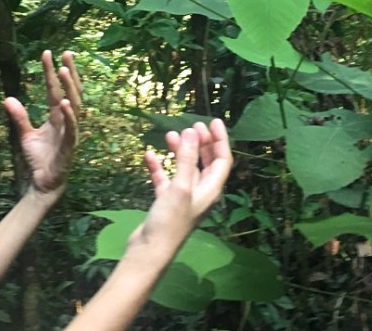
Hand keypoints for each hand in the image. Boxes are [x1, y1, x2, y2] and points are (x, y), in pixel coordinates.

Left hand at [4, 50, 81, 199]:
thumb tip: (7, 98)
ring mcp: (70, 131)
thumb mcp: (25, 135)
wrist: (43, 183)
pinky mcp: (69, 145)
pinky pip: (71, 128)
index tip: (47, 53)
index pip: (54, 89)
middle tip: (66, 53)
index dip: (50, 72)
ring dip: (69, 88)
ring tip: (64, 70)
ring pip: (74, 105)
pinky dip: (69, 115)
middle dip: (69, 73)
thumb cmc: (39, 158)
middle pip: (70, 92)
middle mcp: (66, 121)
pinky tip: (63, 103)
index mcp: (56, 117)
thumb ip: (19, 117)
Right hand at [130, 119, 232, 251]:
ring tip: (170, 135)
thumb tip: (191, 132)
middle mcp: (201, 192)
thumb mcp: (181, 186)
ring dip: (179, 151)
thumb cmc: (171, 220)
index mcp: (211, 189)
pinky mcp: (167, 202)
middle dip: (201, 143)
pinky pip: (166, 178)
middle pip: (206, 162)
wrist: (150, 250)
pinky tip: (149, 155)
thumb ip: (186, 158)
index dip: (220, 140)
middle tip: (193, 125)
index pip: (222, 160)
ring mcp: (183, 197)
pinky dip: (160, 166)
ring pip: (185, 168)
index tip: (213, 121)